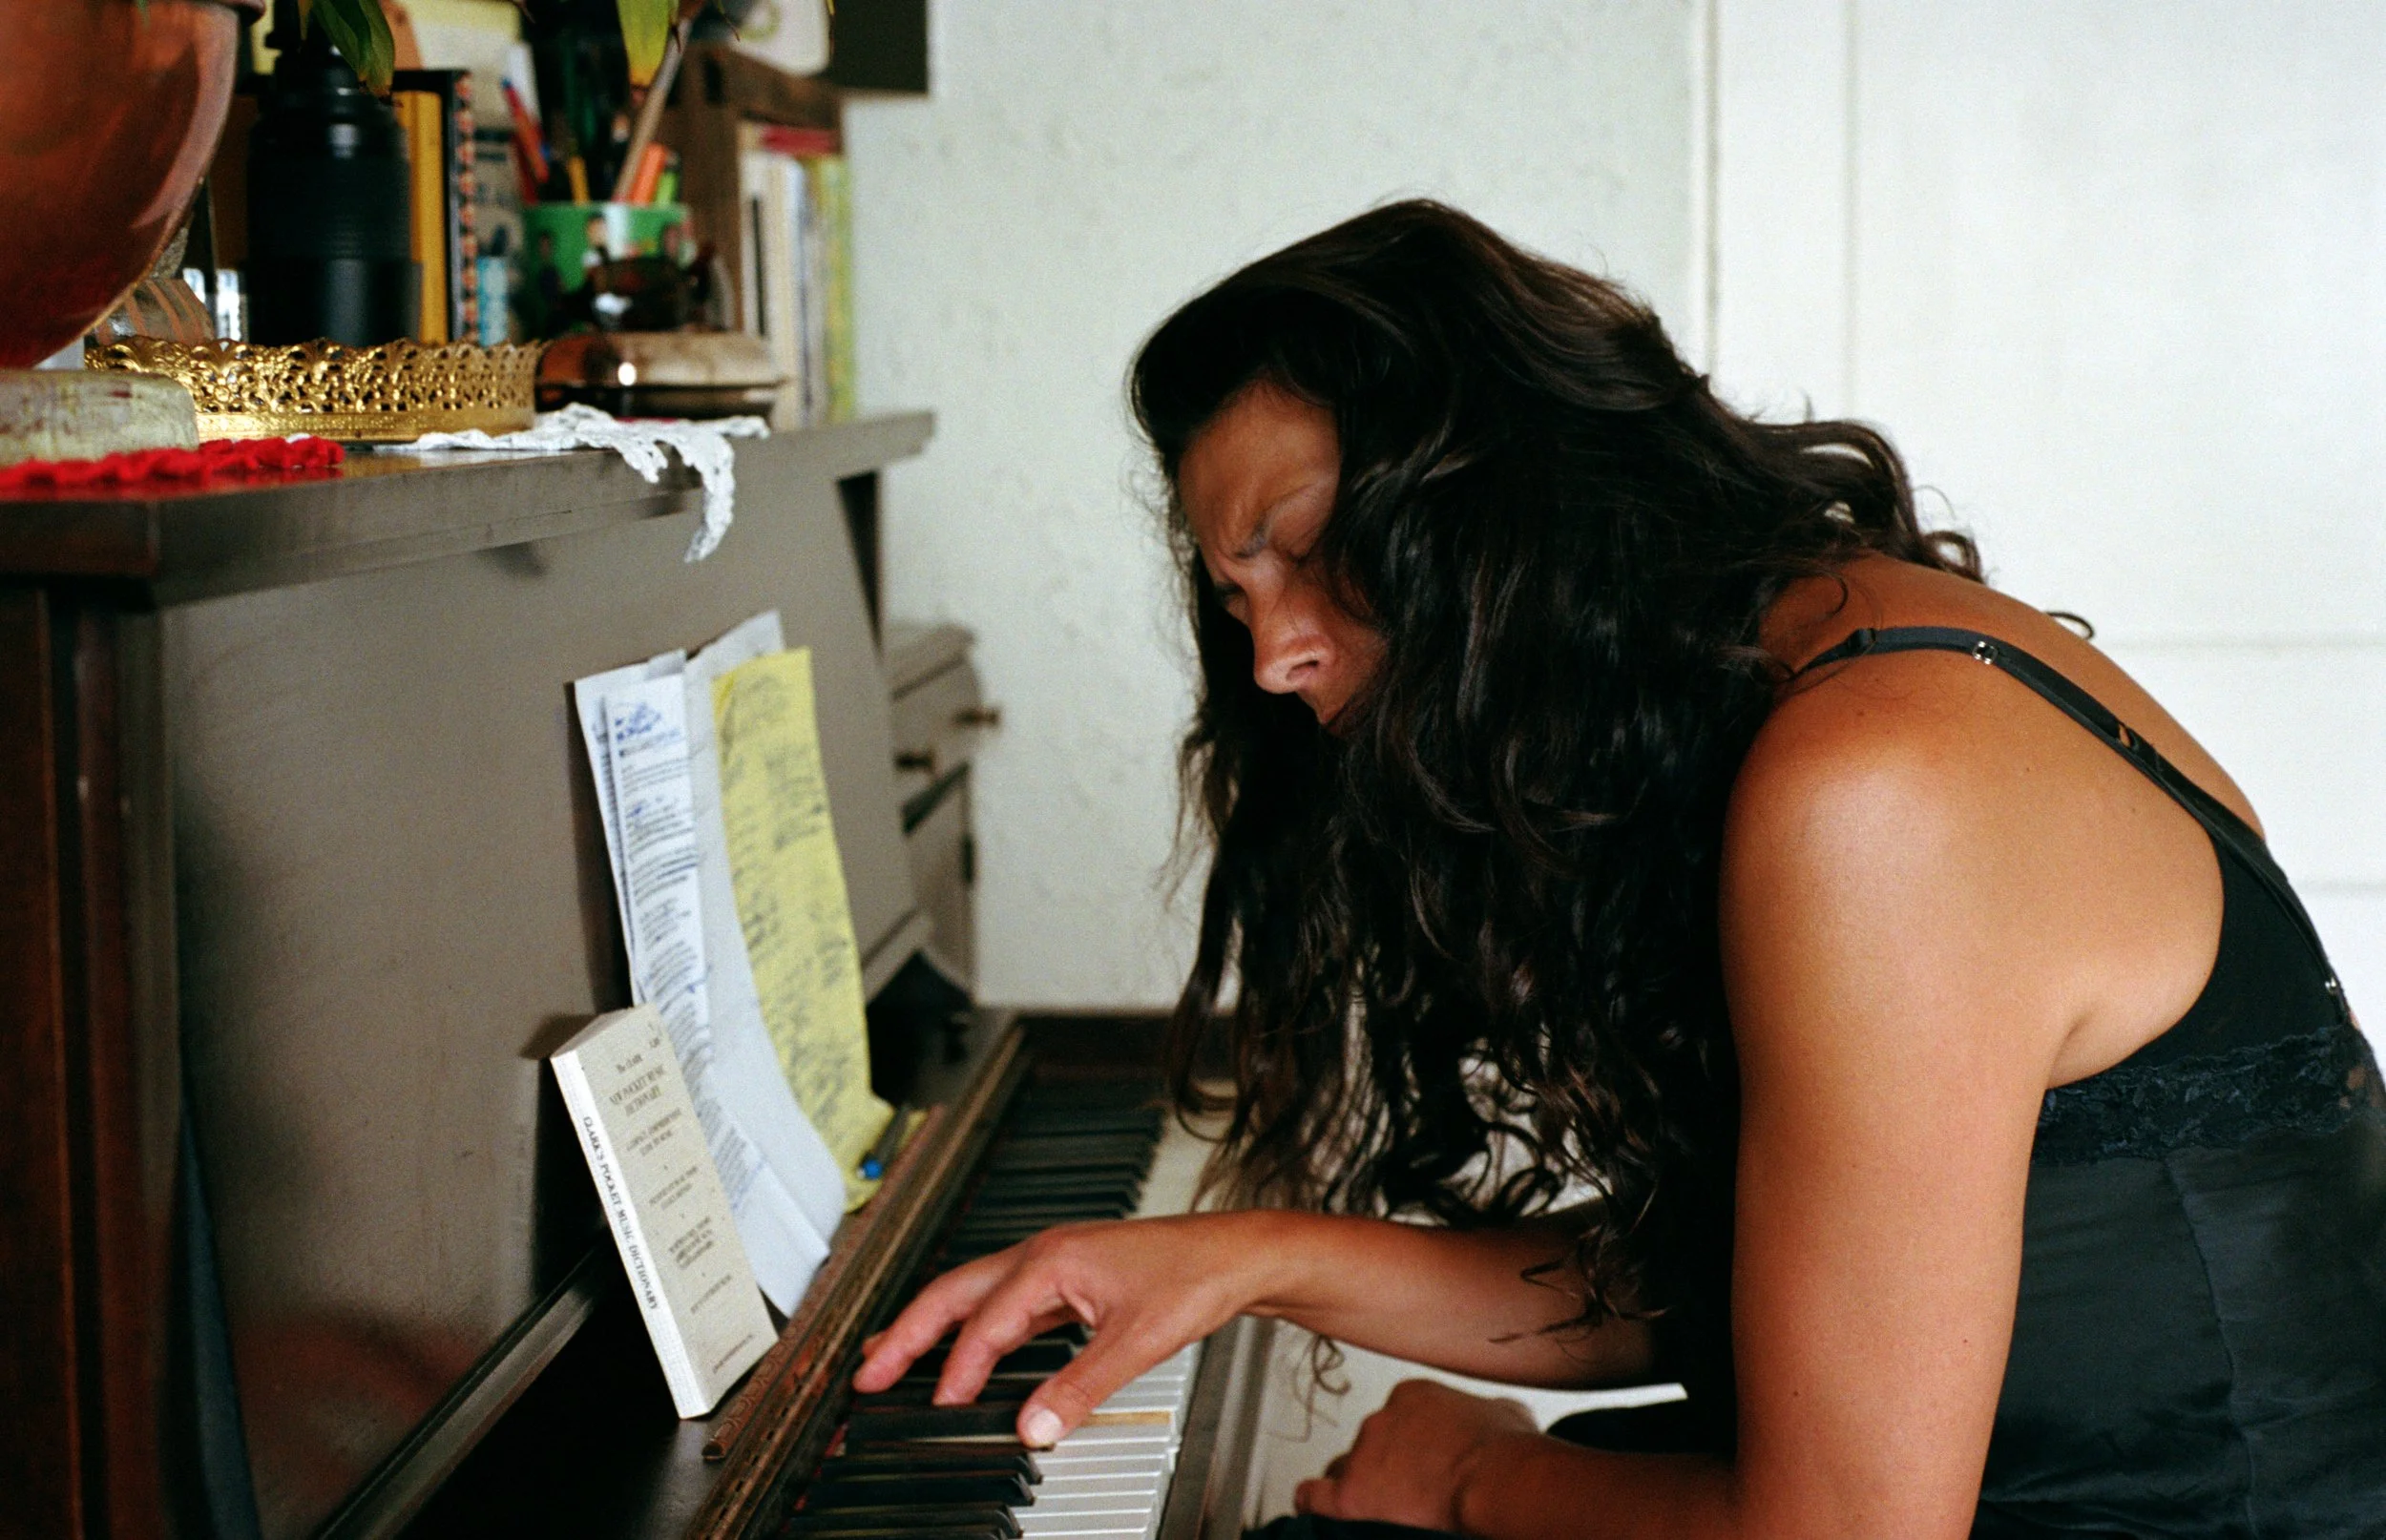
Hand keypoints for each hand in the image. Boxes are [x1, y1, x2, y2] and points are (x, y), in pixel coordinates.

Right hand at [852, 1212, 1276, 1446]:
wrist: (1236, 1254)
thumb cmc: (1195, 1276)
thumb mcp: (1136, 1342)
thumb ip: (1079, 1387)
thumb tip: (1034, 1425)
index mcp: (1050, 1260)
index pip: (984, 1324)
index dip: (956, 1370)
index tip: (938, 1406)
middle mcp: (1043, 1254)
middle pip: (953, 1294)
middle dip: (906, 1334)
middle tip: (867, 1373)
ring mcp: (1053, 1263)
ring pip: (974, 1295)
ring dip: (932, 1327)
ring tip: (892, 1358)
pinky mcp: (1067, 1277)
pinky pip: (1002, 1303)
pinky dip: (972, 1328)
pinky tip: (965, 1350)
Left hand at [1294, 1378, 1538, 1531]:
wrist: (1496, 1480)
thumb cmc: (1506, 1452)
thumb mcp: (1508, 1413)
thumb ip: (1489, 1409)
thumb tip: (1499, 1414)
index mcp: (1413, 1397)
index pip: (1395, 1419)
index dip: (1406, 1446)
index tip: (1419, 1463)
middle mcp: (1381, 1419)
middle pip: (1369, 1446)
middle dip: (1383, 1467)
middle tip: (1407, 1491)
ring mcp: (1362, 1456)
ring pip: (1344, 1471)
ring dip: (1358, 1487)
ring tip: (1375, 1510)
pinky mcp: (1349, 1495)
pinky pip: (1314, 1496)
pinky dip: (1315, 1503)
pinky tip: (1318, 1511)